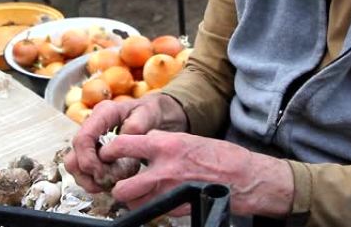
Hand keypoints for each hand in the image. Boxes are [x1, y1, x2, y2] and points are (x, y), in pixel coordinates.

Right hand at [64, 93, 187, 192]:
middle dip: (89, 173)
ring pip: (75, 166)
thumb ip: (136, 126)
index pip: (82, 138)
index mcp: (103, 113)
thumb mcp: (148, 115)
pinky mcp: (93, 152)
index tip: (102, 174)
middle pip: (74, 155)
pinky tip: (111, 181)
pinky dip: (94, 181)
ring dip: (89, 180)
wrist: (154, 115)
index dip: (88, 160)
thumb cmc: (151, 113)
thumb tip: (122, 140)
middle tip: (109, 181)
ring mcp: (90, 140)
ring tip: (110, 183)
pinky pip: (84, 171)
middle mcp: (92, 125)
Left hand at [98, 130, 294, 217]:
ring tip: (136, 194)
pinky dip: (150, 208)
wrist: (245, 177)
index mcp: (165, 145)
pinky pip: (152, 211)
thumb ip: (163, 142)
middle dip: (117, 187)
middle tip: (119, 182)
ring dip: (132, 200)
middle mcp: (164, 169)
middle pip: (122, 186)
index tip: (106, 154)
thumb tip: (144, 142)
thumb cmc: (220, 156)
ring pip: (134, 204)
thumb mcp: (188, 138)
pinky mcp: (178, 209)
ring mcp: (170, 192)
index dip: (109, 152)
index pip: (123, 145)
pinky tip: (157, 200)